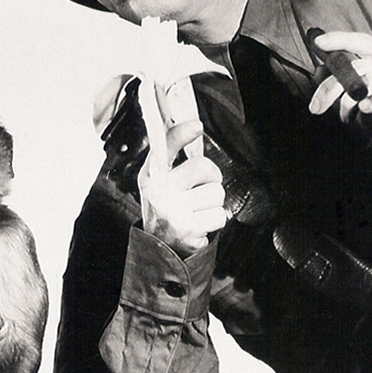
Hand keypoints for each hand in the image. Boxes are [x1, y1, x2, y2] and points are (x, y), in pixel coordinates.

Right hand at [138, 119, 227, 254]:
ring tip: (197, 210)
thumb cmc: (166, 205)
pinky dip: (214, 221)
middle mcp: (159, 191)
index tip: (197, 127)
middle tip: (201, 188)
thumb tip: (191, 125)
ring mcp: (172, 211)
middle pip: (204, 167)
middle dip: (211, 177)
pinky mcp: (186, 229)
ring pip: (216, 193)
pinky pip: (219, 216)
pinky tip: (200, 224)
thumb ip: (170, 155)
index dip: (182, 134)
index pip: (166, 146)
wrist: (157, 246)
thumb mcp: (159, 180)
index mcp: (152, 174)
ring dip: (213, 203)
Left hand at [307, 31, 371, 157]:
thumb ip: (337, 81)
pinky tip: (364, 109)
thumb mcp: (351, 96)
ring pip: (371, 81)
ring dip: (349, 102)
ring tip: (344, 117)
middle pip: (359, 66)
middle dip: (331, 86)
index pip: (362, 41)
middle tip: (316, 107)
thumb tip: (319, 69)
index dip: (340, 40)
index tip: (317, 42)